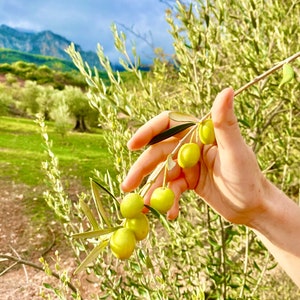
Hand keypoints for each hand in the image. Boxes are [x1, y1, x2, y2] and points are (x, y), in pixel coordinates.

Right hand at [121, 88, 267, 223]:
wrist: (254, 207)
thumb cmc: (249, 178)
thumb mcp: (235, 152)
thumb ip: (225, 123)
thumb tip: (227, 90)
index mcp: (200, 133)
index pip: (169, 124)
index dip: (148, 131)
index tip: (132, 145)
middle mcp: (191, 146)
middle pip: (158, 153)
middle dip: (142, 169)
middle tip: (127, 185)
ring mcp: (188, 165)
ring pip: (162, 173)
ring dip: (152, 189)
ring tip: (144, 207)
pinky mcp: (188, 181)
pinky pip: (171, 189)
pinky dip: (168, 201)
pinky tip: (172, 213)